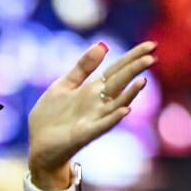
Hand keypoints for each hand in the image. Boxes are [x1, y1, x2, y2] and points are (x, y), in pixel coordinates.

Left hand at [27, 41, 155, 188]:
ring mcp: (93, 119)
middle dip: (134, 70)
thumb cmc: (51, 116)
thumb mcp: (64, 85)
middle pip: (120, 83)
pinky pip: (102, 126)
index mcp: (92, 89)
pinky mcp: (84, 134)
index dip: (133, 57)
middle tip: (152, 57)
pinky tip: (125, 111)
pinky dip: (113, 118)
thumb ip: (83, 67)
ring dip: (130, 94)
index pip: (117, 70)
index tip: (151, 45)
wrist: (38, 146)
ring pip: (116, 104)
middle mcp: (97, 103)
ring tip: (142, 81)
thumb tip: (103, 45)